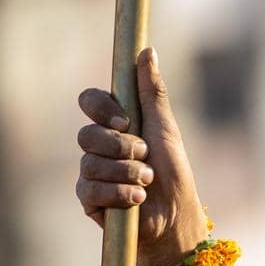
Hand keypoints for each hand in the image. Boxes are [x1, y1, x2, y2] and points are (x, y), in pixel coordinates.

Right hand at [76, 47, 209, 265]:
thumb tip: (146, 51)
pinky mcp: (90, 199)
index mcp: (116, 123)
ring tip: (148, 182)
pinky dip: (118, 194)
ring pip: (89, 163)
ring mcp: (93, 172)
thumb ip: (152, 92)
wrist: (176, 214)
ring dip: (126, 173)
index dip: (101, 108)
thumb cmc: (174, 170)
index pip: (90, 102)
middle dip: (120, 147)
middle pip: (86, 134)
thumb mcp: (166, 128)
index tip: (124, 120)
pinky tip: (137, 199)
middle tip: (145, 157)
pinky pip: (89, 189)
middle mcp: (100, 145)